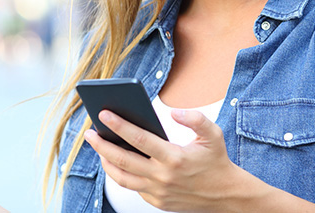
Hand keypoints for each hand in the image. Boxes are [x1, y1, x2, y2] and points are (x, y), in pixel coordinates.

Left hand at [84, 108, 249, 211]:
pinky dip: (122, 174)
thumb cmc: (216, 160)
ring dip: (106, 162)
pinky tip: (116, 161)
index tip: (103, 113)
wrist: (225, 195)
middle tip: (89, 133)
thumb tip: (174, 112)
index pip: (139, 138)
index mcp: (174, 157)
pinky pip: (133, 187)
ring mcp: (158, 192)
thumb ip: (196, 118)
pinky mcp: (157, 202)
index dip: (119, 125)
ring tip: (99, 147)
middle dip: (102, 145)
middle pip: (123, 160)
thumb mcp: (214, 134)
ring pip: (122, 178)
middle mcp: (163, 177)